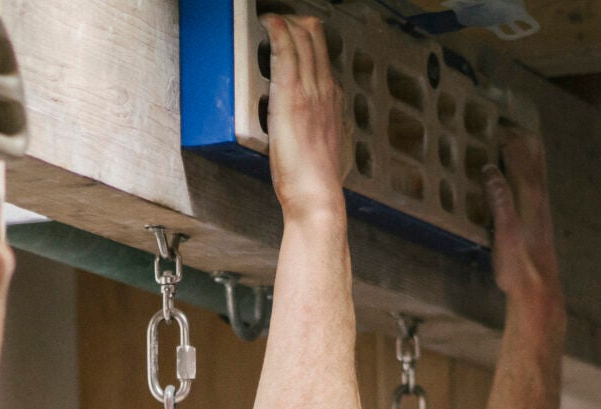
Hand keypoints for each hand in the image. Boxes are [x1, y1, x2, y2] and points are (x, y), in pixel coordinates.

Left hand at [262, 16, 346, 223]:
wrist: (318, 197)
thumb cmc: (315, 181)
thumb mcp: (320, 145)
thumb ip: (313, 124)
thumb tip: (302, 120)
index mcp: (332, 100)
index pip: (322, 54)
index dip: (307, 36)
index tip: (292, 30)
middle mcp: (325, 90)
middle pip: (315, 39)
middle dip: (297, 22)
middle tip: (278, 19)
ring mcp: (310, 92)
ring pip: (303, 40)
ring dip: (286, 23)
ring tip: (270, 18)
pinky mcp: (292, 98)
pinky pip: (287, 55)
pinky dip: (278, 33)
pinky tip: (269, 22)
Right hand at [487, 127, 559, 313]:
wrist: (539, 293)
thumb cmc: (518, 267)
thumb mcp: (505, 234)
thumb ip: (500, 200)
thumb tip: (490, 169)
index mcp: (531, 201)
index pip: (522, 164)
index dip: (512, 145)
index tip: (499, 129)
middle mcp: (540, 202)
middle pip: (537, 164)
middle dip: (526, 142)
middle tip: (512, 126)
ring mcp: (542, 213)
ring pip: (539, 175)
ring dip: (529, 156)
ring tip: (520, 142)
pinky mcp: (541, 223)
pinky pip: (537, 187)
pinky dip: (530, 173)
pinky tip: (523, 179)